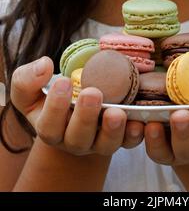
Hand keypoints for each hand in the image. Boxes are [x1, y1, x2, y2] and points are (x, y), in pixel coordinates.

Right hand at [11, 57, 143, 155]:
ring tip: (116, 112)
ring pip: (105, 145)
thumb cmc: (49, 93)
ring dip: (112, 130)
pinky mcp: (119, 137)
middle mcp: (73, 140)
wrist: (74, 101)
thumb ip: (27, 78)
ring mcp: (97, 141)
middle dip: (85, 117)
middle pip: (78, 138)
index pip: (49, 125)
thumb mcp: (29, 86)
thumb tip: (44, 66)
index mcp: (49, 128)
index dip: (55, 106)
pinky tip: (139, 121)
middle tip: (92, 93)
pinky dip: (135, 134)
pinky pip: (129, 142)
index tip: (63, 81)